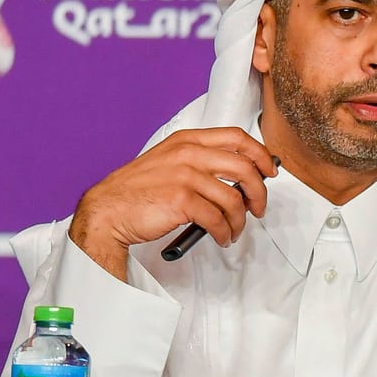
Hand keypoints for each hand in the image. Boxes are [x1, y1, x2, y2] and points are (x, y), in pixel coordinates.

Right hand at [68, 128, 277, 280]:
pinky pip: (218, 219)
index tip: (270, 171)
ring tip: (233, 231)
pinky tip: (221, 237)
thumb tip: (238, 177)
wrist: (107, 211)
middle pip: (245, 168)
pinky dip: (225, 232)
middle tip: (258, 208)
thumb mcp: (169, 162)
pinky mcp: (181, 201)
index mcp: (187, 141)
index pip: (238, 138)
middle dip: (259, 192)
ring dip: (240, 221)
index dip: (261, 155)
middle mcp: (188, 154)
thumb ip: (201, 162)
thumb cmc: (137, 191)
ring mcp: (184, 177)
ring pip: (234, 199)